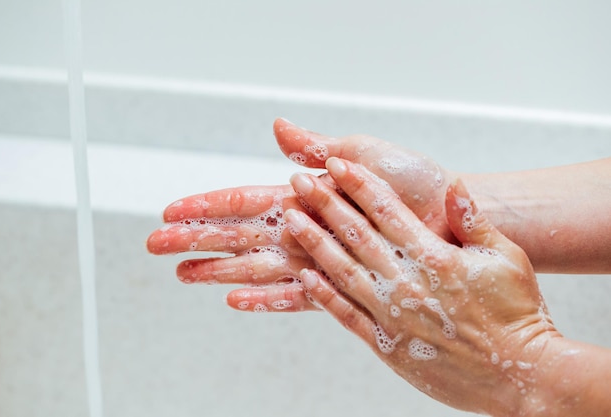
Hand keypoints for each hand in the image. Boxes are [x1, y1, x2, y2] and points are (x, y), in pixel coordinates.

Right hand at [147, 119, 454, 311]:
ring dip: (218, 270)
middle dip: (196, 240)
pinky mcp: (339, 283)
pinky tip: (236, 299)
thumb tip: (278, 126)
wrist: (451, 217)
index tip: (171, 209)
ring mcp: (318, 257)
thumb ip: (317, 147)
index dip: (206, 206)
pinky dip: (267, 299)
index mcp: (305, 195)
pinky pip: (297, 296)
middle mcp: (304, 229)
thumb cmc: (412, 182)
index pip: (244, 202)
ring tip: (183, 274)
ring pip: (257, 267)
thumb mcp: (361, 154)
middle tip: (156, 245)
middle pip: (239, 237)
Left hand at [283, 157, 558, 415]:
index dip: (358, 184)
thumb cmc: (517, 312)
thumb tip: (454, 185)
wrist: (521, 374)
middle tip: (299, 181)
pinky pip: (347, 315)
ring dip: (313, 243)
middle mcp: (407, 283)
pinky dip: (323, 294)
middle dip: (324, 204)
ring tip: (290, 220)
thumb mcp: (506, 257)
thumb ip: (473, 220)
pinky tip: (304, 275)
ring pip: (343, 271)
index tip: (336, 164)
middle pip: (356, 235)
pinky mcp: (387, 344)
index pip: (387, 211)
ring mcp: (393, 314)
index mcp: (435, 257)